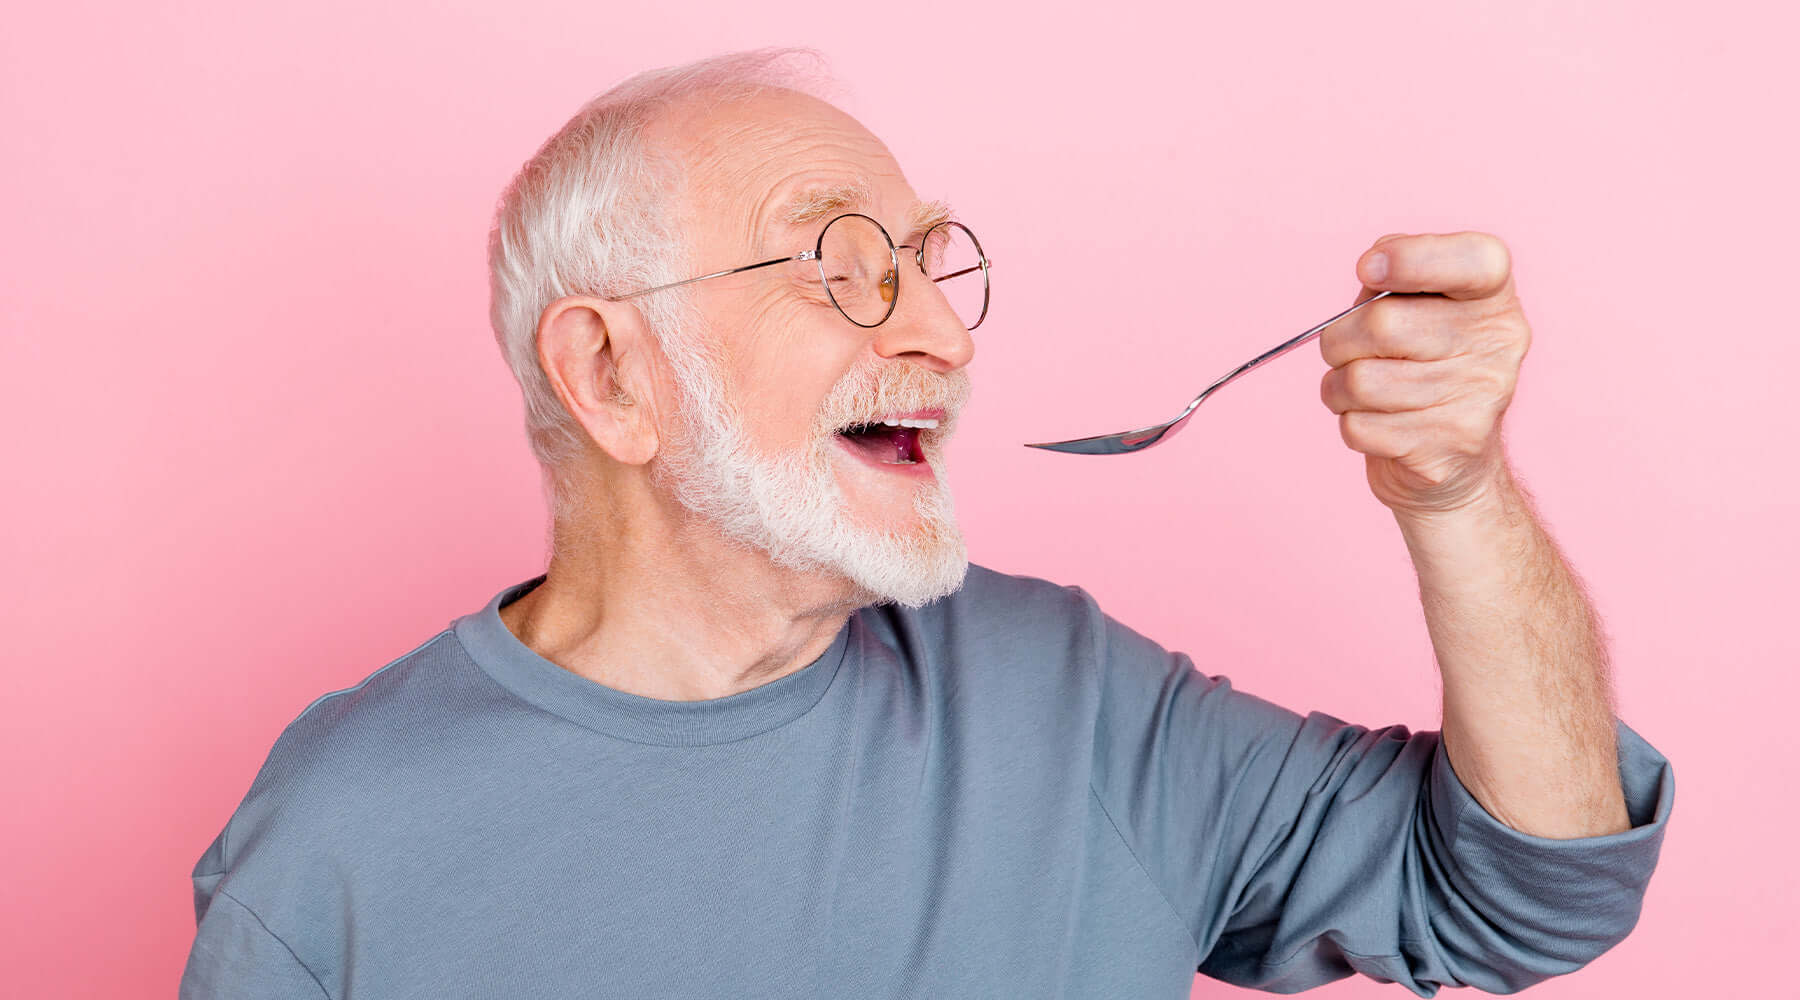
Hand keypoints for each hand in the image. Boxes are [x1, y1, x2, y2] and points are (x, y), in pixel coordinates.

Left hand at [1318, 232, 1529, 518]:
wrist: (1459, 464)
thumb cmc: (1422, 365)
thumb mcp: (1416, 307)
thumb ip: (1396, 275)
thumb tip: (1374, 266)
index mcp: (1494, 298)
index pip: (1477, 260)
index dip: (1413, 258)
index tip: (1367, 268)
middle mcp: (1498, 346)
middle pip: (1384, 325)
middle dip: (1340, 339)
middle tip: (1344, 350)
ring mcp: (1479, 401)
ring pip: (1361, 382)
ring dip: (1338, 386)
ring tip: (1358, 390)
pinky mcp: (1447, 450)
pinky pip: (1359, 427)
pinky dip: (1349, 423)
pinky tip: (1377, 423)